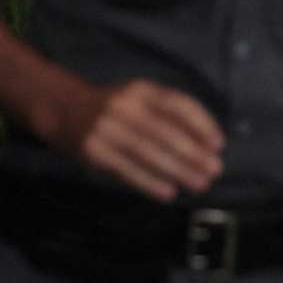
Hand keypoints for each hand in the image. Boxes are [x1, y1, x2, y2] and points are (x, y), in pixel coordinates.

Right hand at [54, 78, 223, 201]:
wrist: (64, 111)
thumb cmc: (114, 109)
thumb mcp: (139, 99)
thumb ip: (169, 115)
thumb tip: (207, 145)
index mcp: (140, 90)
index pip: (176, 104)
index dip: (201, 124)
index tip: (218, 144)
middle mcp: (122, 106)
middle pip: (164, 131)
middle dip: (193, 153)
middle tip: (214, 170)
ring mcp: (105, 128)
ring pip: (147, 152)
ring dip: (177, 170)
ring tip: (198, 184)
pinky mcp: (93, 151)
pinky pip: (126, 169)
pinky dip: (149, 182)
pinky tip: (168, 192)